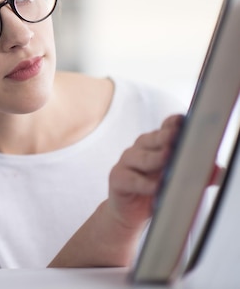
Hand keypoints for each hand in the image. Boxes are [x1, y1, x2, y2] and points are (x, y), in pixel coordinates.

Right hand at [107, 114, 184, 230]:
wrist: (130, 213)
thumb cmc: (153, 191)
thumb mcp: (175, 180)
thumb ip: (194, 174)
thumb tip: (216, 171)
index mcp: (154, 144)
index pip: (164, 128)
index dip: (172, 124)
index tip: (182, 121)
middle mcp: (139, 149)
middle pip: (152, 139)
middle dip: (164, 137)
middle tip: (175, 136)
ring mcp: (126, 162)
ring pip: (141, 158)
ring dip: (155, 159)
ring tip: (167, 158)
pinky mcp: (118, 178)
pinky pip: (133, 179)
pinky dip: (145, 184)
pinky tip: (155, 187)